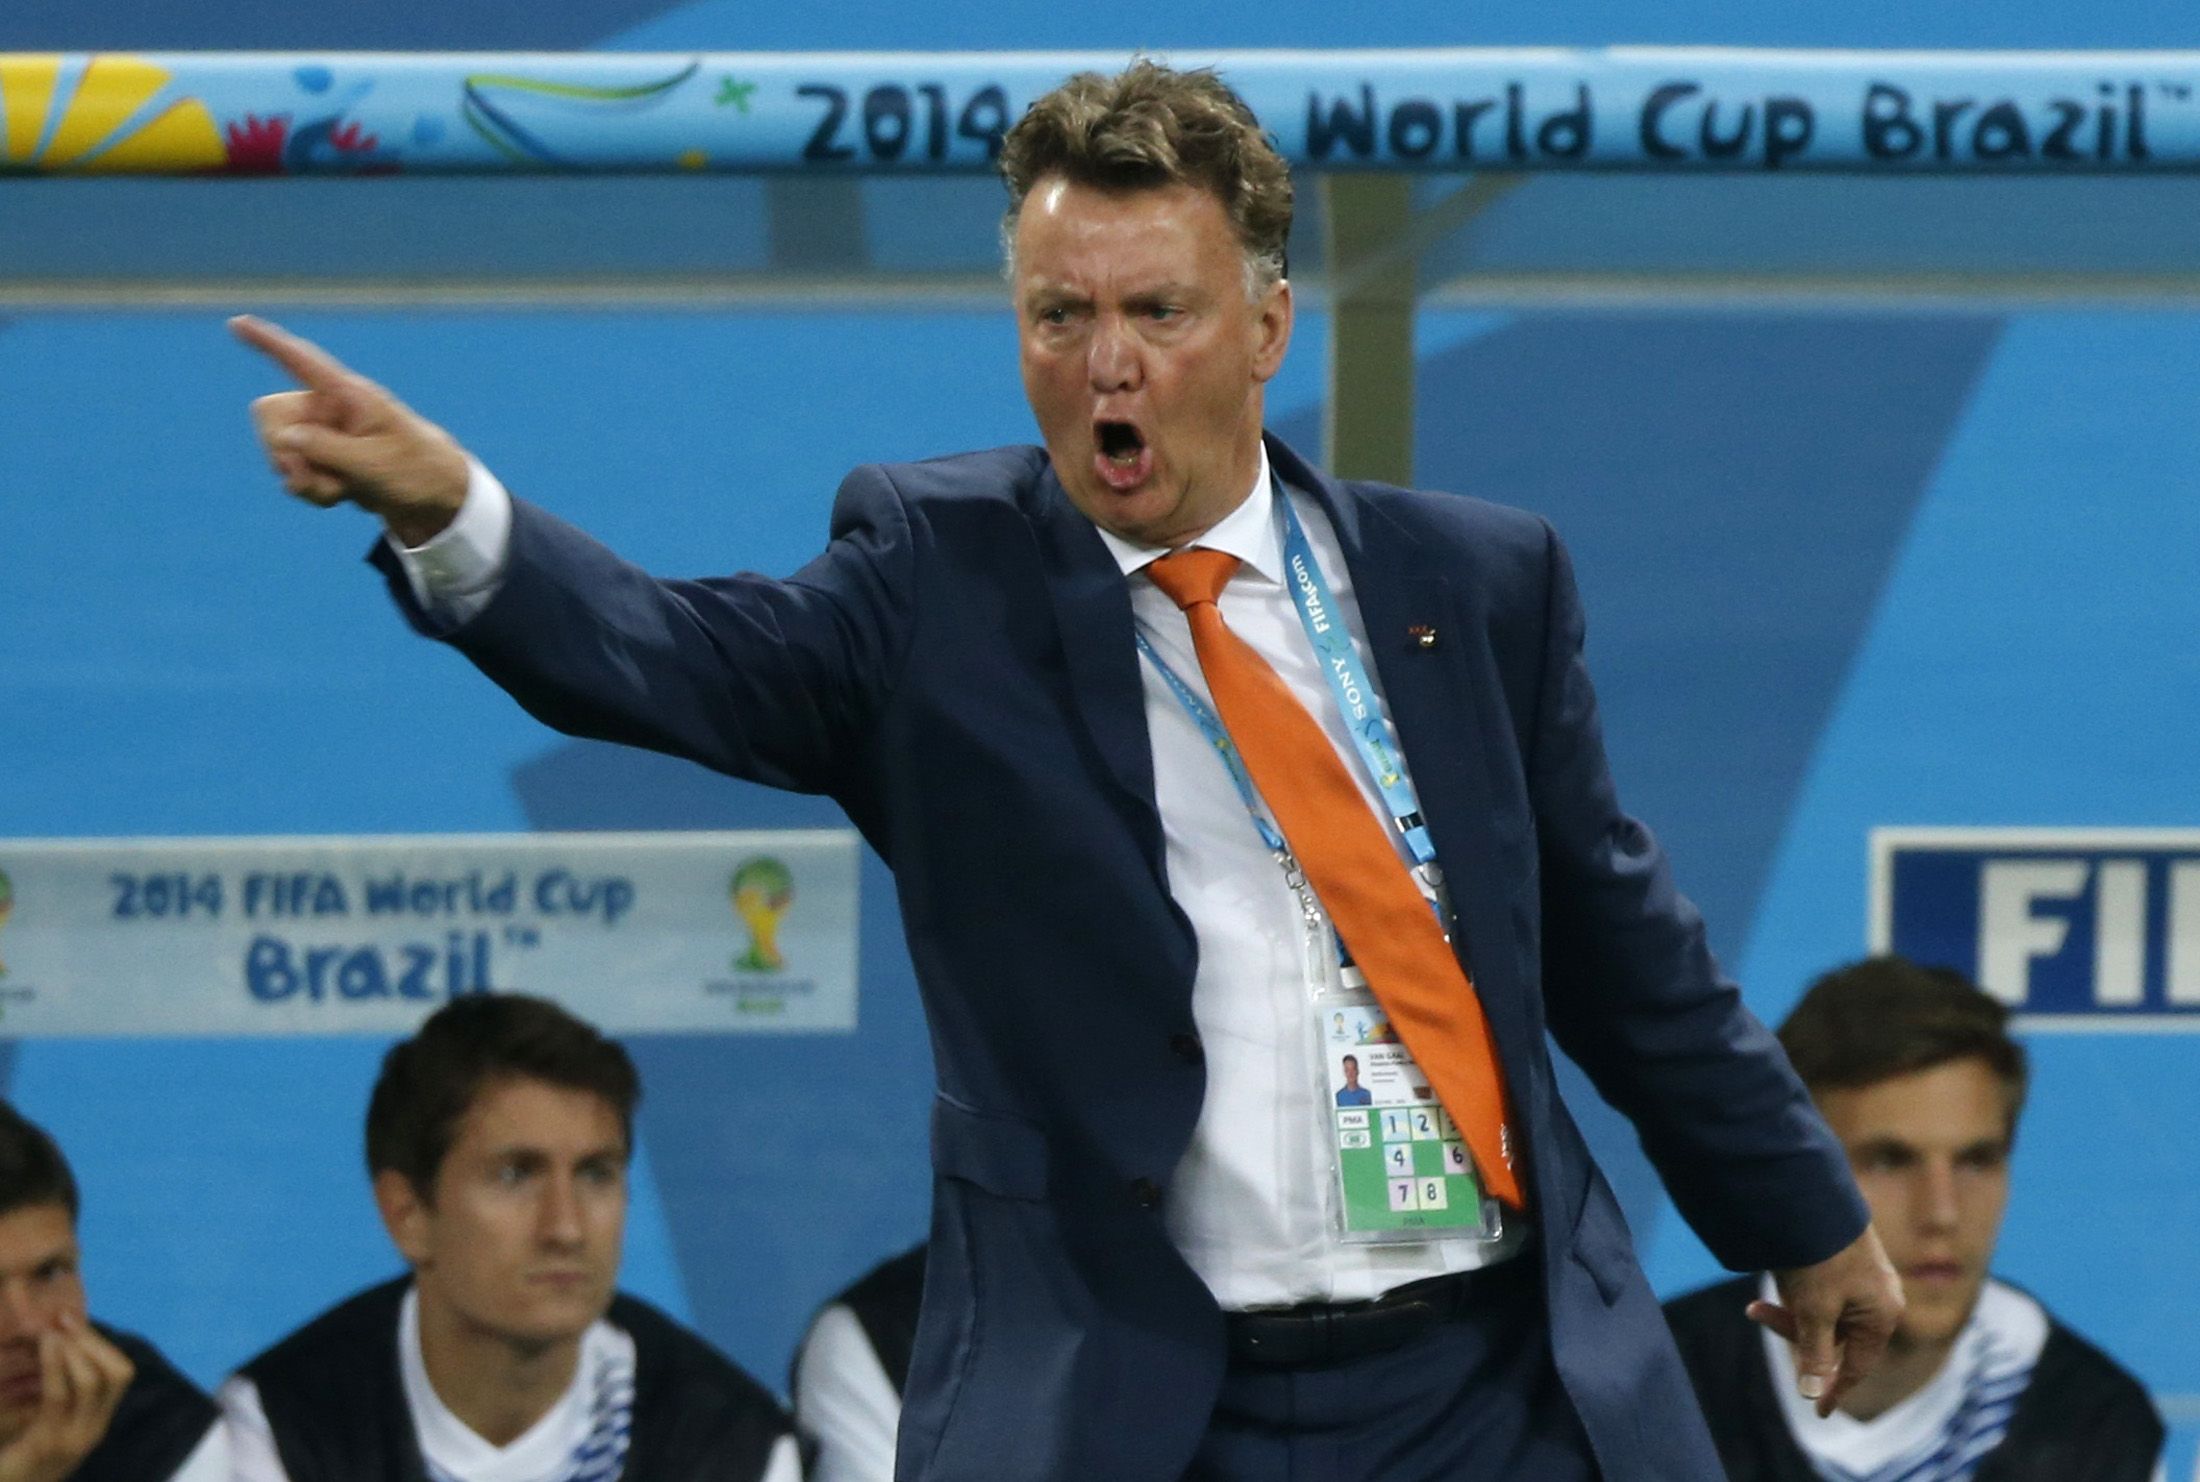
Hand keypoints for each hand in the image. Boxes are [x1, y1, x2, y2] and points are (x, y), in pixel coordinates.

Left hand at [0, 1313, 133, 1481]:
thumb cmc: (17, 1459)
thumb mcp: (46, 1424)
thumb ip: (61, 1394)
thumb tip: (59, 1344)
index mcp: (96, 1422)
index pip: (121, 1373)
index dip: (101, 1342)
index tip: (71, 1318)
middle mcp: (93, 1430)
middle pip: (116, 1373)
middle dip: (91, 1340)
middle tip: (63, 1318)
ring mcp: (73, 1439)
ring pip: (91, 1382)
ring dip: (73, 1348)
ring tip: (51, 1330)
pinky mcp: (47, 1444)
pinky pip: (58, 1397)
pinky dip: (55, 1366)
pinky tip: (46, 1347)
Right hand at [232, 314, 471, 546]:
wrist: (433, 499)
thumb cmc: (416, 469)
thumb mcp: (376, 463)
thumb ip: (328, 449)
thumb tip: (284, 437)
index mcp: (348, 395)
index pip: (303, 362)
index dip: (268, 342)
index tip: (237, 322)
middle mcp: (328, 408)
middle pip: (271, 418)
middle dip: (282, 453)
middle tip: (311, 478)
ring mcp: (322, 433)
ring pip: (279, 451)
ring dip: (303, 479)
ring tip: (342, 488)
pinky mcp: (322, 458)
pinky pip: (292, 474)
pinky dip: (311, 490)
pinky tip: (340, 494)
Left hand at [1748, 1223, 1902, 1417]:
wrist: (1809, 1194)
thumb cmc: (1819, 1255)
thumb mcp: (1814, 1310)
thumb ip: (1814, 1352)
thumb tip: (1810, 1392)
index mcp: (1883, 1315)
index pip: (1857, 1366)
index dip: (1834, 1389)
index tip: (1819, 1412)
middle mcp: (1879, 1298)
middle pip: (1836, 1338)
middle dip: (1794, 1331)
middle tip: (1755, 1311)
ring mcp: (1863, 1279)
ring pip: (1823, 1314)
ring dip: (1790, 1309)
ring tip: (1761, 1288)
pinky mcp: (1844, 1261)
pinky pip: (1819, 1291)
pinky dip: (1795, 1292)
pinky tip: (1780, 1273)